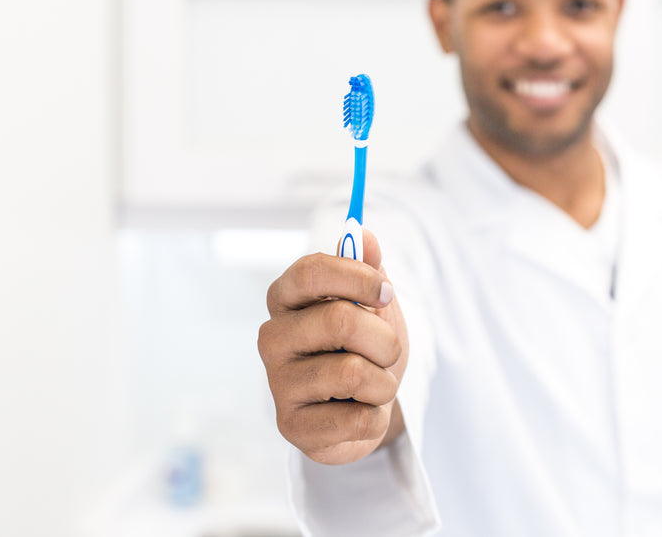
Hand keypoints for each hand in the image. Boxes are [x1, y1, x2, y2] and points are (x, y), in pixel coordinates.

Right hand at [258, 230, 408, 464]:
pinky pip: (357, 417)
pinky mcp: (291, 426)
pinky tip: (360, 412)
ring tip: (373, 386)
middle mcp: (273, 337)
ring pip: (354, 372)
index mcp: (286, 298)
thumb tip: (365, 236)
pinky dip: (376, 415)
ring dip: (384, 382)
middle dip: (384, 340)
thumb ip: (368, 270)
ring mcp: (278, 383)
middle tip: (388, 352)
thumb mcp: (372, 305)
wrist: (362, 409)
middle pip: (340, 321)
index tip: (386, 293)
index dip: (357, 278)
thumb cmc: (364, 348)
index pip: (310, 272)